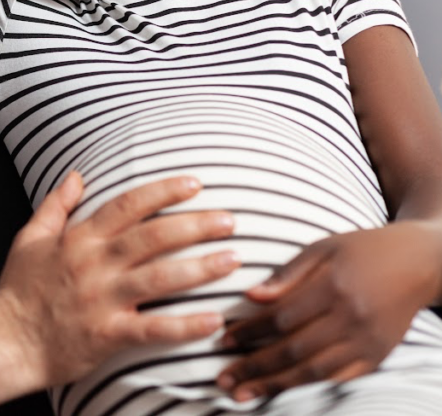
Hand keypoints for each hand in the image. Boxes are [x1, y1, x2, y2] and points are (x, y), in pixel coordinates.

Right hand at [0, 173, 238, 387]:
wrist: (4, 341)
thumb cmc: (19, 290)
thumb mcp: (29, 238)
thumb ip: (56, 205)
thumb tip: (75, 174)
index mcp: (79, 239)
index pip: (127, 206)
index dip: (163, 192)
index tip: (195, 184)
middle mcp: (94, 265)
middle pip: (153, 237)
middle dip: (195, 224)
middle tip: (230, 219)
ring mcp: (102, 300)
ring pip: (160, 278)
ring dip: (200, 268)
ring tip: (234, 260)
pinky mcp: (108, 335)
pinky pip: (154, 329)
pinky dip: (186, 325)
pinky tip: (215, 320)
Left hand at [217, 221, 441, 401]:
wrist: (419, 263)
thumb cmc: (363, 249)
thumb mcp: (323, 248)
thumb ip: (287, 274)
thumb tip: (251, 296)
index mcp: (333, 288)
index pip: (281, 318)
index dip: (249, 332)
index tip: (222, 338)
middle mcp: (351, 320)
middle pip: (294, 351)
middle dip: (254, 367)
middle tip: (223, 378)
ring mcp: (367, 343)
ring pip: (314, 372)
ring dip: (275, 386)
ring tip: (243, 394)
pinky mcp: (378, 357)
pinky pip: (338, 379)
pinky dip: (308, 388)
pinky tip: (282, 393)